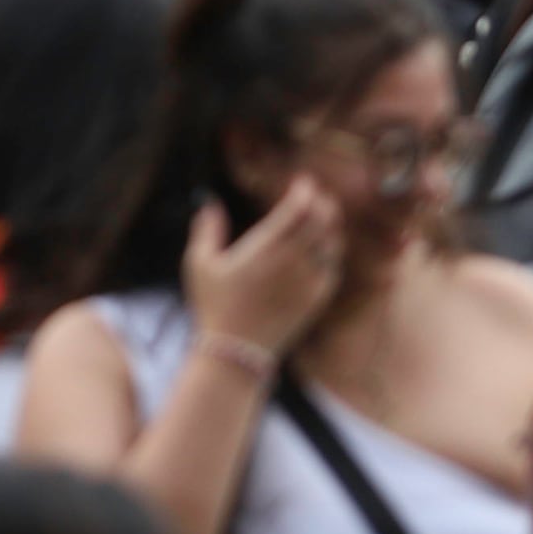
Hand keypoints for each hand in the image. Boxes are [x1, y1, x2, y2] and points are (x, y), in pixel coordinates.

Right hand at [181, 177, 347, 358]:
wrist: (237, 351)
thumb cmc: (214, 305)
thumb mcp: (199, 263)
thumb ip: (206, 228)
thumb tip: (209, 202)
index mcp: (266, 248)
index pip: (298, 209)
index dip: (304, 191)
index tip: (302, 182)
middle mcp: (293, 262)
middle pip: (322, 223)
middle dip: (323, 204)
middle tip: (317, 195)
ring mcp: (309, 282)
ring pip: (332, 245)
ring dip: (330, 227)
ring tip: (323, 217)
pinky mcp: (316, 300)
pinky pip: (333, 268)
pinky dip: (332, 253)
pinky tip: (324, 249)